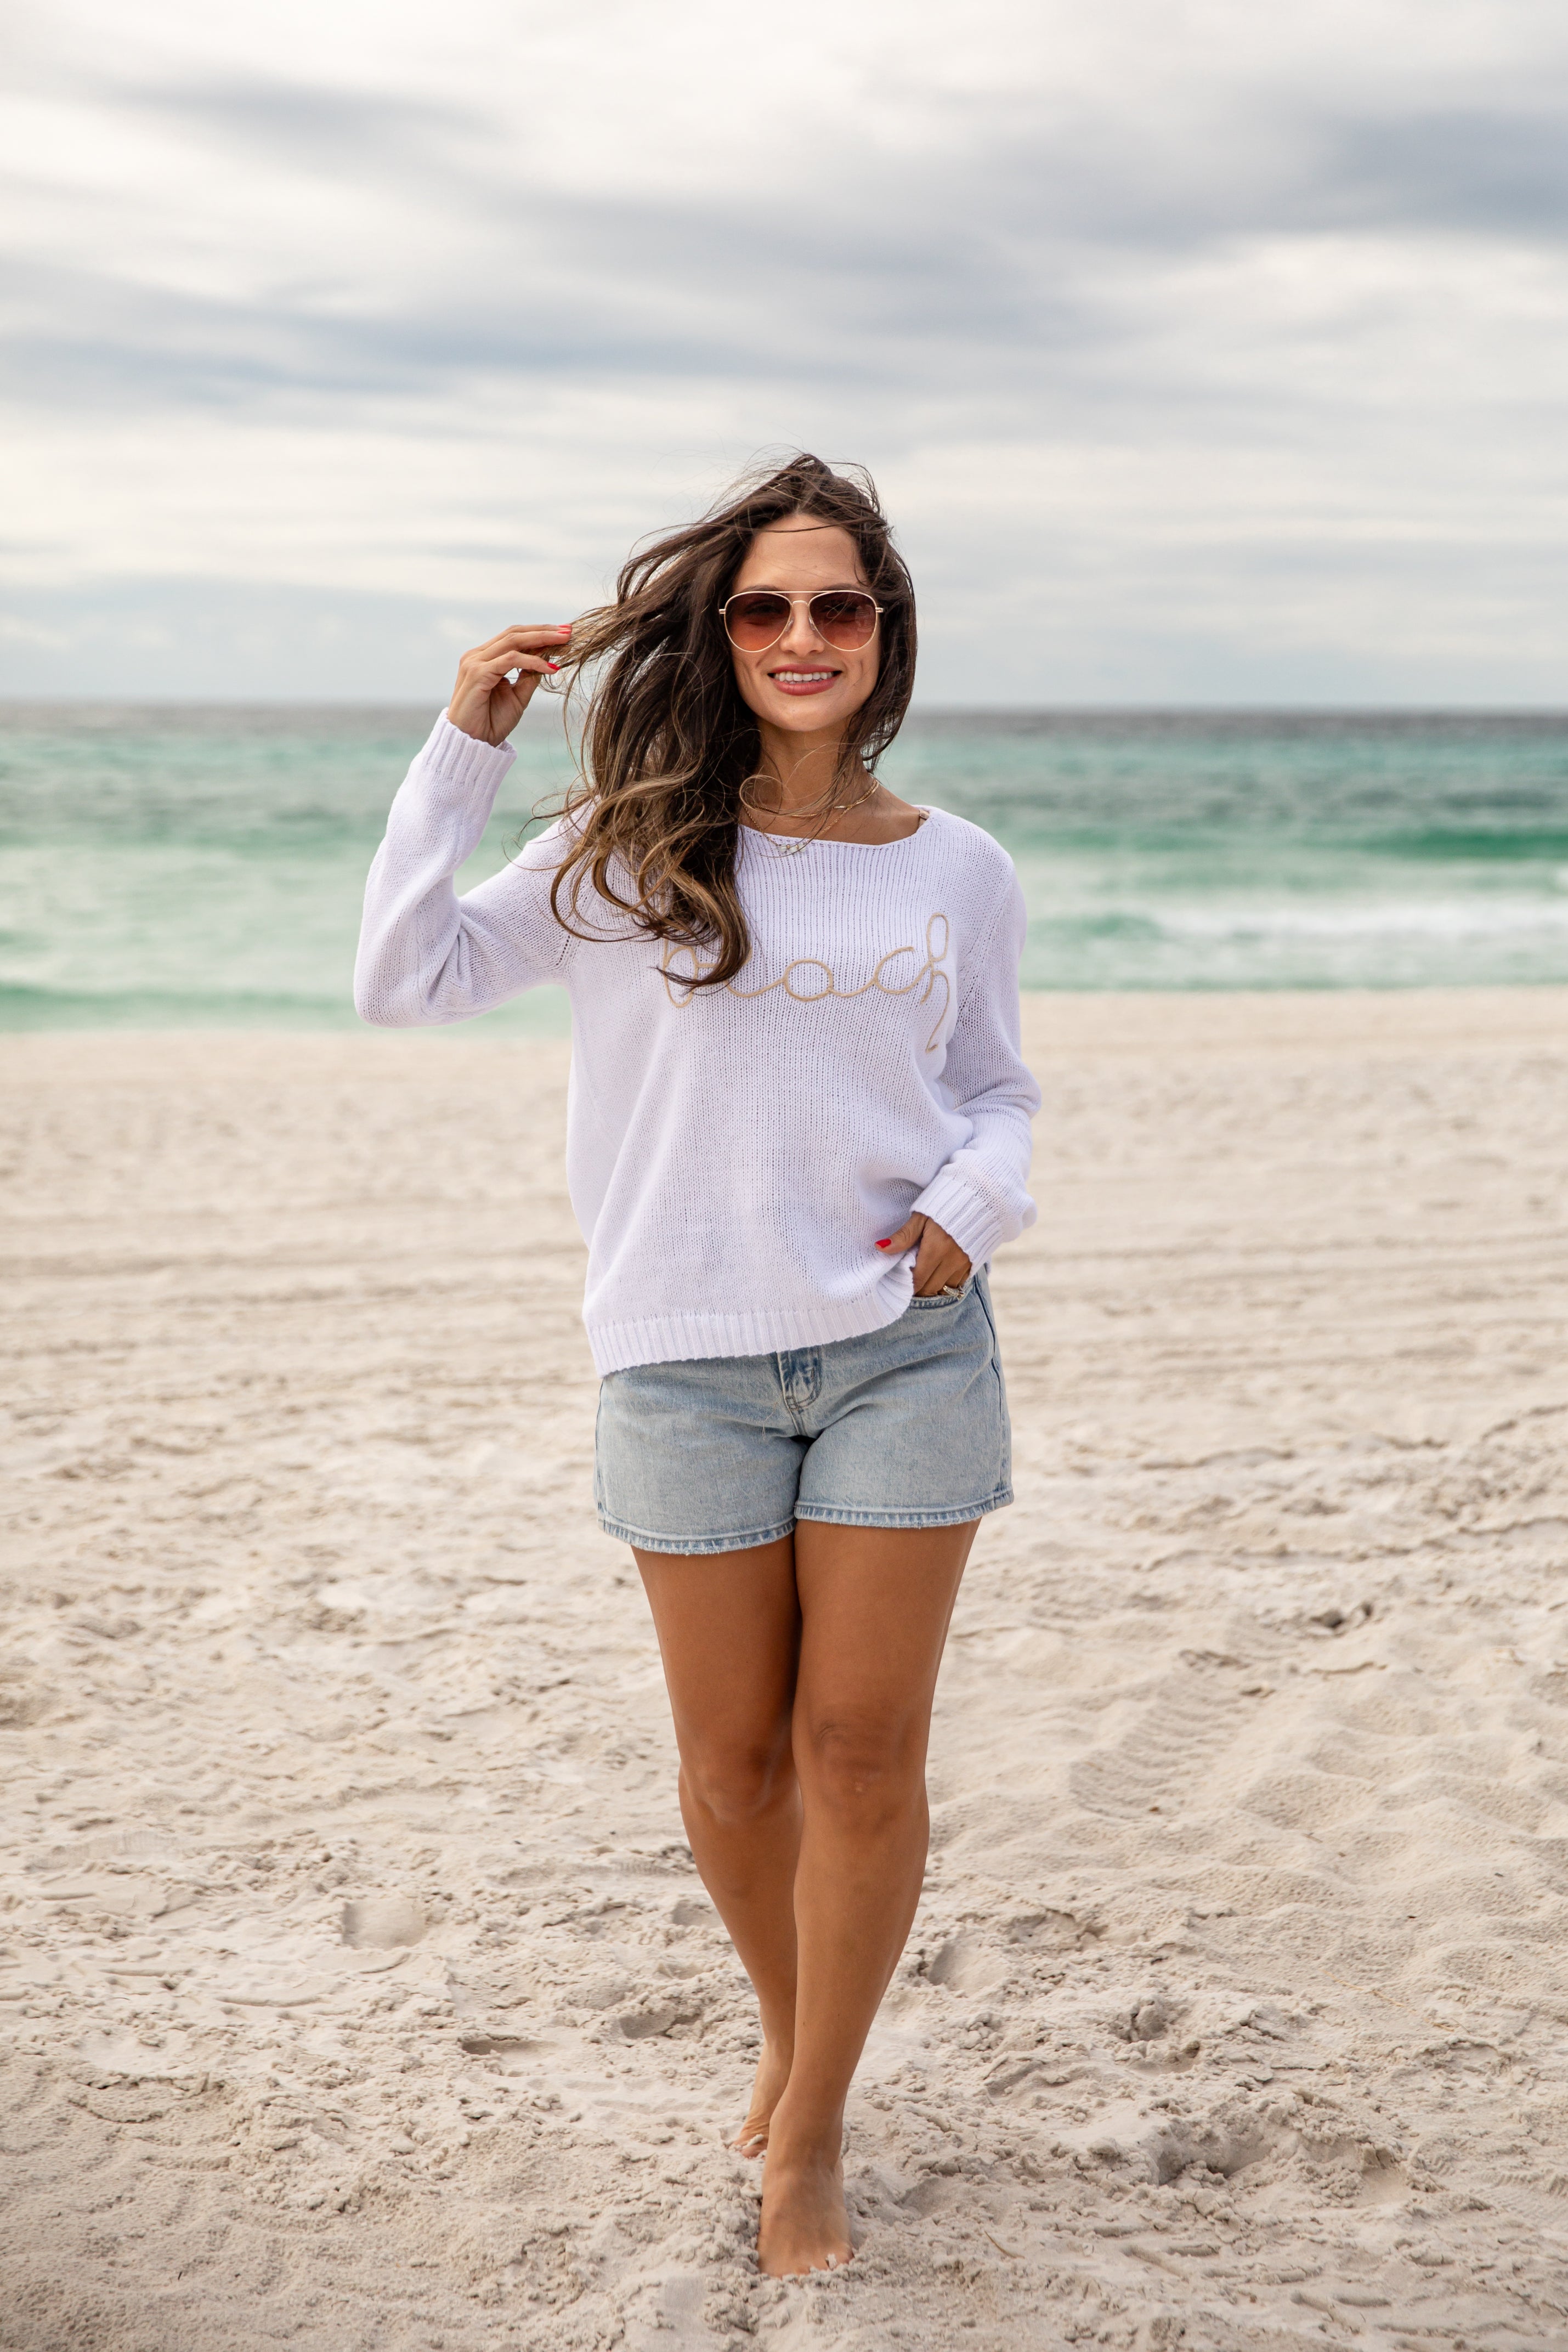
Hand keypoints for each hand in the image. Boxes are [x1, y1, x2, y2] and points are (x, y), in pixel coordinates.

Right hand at [448, 623, 572, 744]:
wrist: (472, 744)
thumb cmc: (491, 722)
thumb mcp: (517, 696)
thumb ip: (529, 676)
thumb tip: (548, 660)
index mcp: (484, 658)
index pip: (514, 637)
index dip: (539, 632)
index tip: (564, 633)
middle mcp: (477, 656)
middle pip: (514, 633)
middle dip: (544, 630)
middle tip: (569, 631)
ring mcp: (475, 663)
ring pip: (513, 641)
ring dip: (542, 639)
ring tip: (565, 641)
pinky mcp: (477, 673)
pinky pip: (510, 660)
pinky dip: (532, 661)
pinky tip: (550, 668)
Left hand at [875, 1213, 971, 1297]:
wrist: (977, 1199)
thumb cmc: (944, 1205)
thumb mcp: (920, 1217)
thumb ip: (903, 1236)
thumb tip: (881, 1247)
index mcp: (936, 1249)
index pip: (917, 1280)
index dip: (906, 1285)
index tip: (900, 1279)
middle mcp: (952, 1261)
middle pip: (929, 1289)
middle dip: (917, 1287)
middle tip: (909, 1277)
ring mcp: (964, 1264)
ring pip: (944, 1290)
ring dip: (932, 1287)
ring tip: (924, 1275)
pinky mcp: (973, 1265)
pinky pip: (957, 1285)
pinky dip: (946, 1284)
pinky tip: (939, 1273)